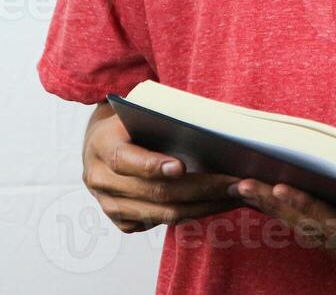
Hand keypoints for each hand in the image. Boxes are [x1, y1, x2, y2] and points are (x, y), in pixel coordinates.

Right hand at [83, 109, 243, 232]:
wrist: (101, 145)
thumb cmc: (131, 123)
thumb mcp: (138, 113)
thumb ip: (161, 120)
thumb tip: (208, 128)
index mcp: (102, 146)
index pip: (125, 159)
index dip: (153, 165)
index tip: (181, 166)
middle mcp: (101, 180)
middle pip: (155, 192)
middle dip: (200, 189)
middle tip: (234, 183)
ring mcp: (111, 206)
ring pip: (164, 214)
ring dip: (205, 206)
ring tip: (235, 196)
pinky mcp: (124, 222)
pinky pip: (163, 223)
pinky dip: (194, 214)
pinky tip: (217, 203)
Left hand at [232, 157, 335, 282]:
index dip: (313, 213)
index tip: (282, 191)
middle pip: (319, 233)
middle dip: (281, 208)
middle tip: (243, 183)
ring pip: (313, 234)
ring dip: (279, 211)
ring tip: (243, 184)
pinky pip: (319, 231)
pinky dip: (293, 213)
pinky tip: (268, 192)